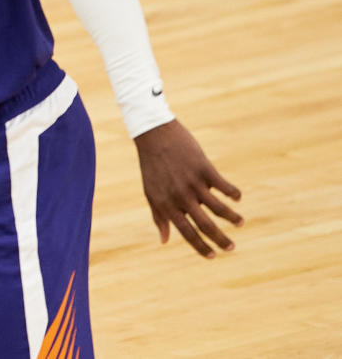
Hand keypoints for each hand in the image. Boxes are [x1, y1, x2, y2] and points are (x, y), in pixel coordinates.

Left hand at [134, 119, 242, 257]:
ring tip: (240, 223)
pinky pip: (224, 186)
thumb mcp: (151, 193)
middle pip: (205, 225)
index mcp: (167, 204)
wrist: (154, 135)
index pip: (186, 232)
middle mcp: (181, 196)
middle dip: (221, 239)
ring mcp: (193, 182)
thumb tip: (164, 241)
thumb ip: (159, 217)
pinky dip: (233, 194)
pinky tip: (237, 198)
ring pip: (219, 208)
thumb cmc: (152, 166)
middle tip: (231, 248)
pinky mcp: (204, 168)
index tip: (212, 256)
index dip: (200, 247)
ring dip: (232, 218)